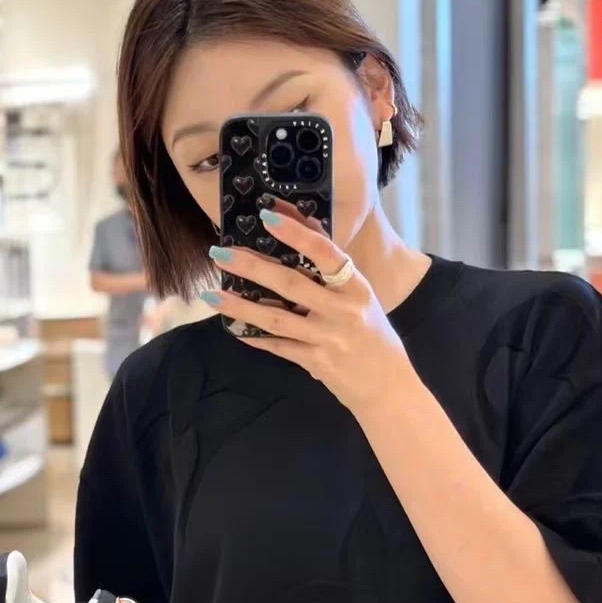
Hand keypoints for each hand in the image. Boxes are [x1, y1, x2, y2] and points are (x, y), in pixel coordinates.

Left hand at [205, 207, 415, 414]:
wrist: (388, 387)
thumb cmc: (373, 335)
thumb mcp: (361, 297)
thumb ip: (333, 267)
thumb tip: (303, 226)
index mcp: (356, 287)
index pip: (325, 252)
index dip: (296, 232)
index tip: (267, 215)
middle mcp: (343, 311)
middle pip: (291, 283)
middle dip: (252, 267)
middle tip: (220, 253)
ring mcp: (328, 339)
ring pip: (277, 319)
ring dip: (241, 306)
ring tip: (212, 294)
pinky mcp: (317, 362)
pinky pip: (279, 346)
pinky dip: (255, 336)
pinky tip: (234, 327)